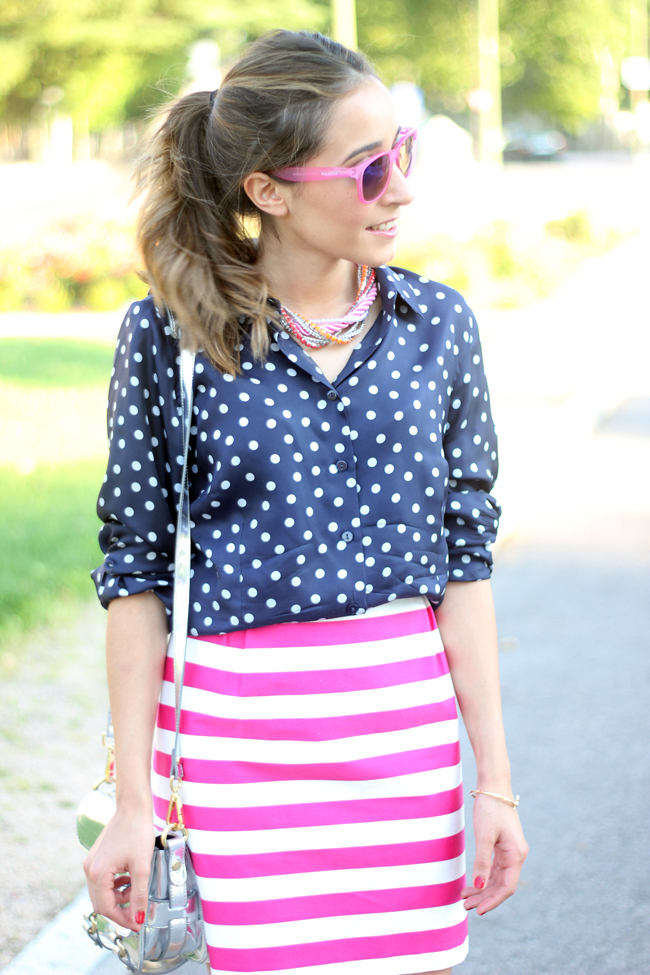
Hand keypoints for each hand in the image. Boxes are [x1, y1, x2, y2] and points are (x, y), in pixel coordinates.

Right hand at [83, 804, 154, 930]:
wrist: (132, 806)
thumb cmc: (137, 831)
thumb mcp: (142, 866)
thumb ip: (139, 894)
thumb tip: (139, 917)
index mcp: (98, 873)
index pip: (107, 908)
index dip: (123, 919)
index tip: (138, 923)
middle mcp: (89, 870)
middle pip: (101, 902)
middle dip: (120, 910)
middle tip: (138, 913)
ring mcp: (91, 863)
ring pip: (102, 892)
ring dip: (118, 897)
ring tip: (136, 892)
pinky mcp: (96, 858)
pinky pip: (103, 880)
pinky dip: (115, 886)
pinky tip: (129, 880)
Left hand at [461, 792, 527, 914]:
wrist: (494, 786)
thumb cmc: (490, 809)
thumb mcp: (484, 836)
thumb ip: (482, 862)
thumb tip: (480, 886)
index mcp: (516, 855)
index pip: (507, 887)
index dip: (493, 901)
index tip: (478, 911)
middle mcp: (516, 855)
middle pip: (502, 885)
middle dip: (484, 897)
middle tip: (465, 906)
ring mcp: (511, 851)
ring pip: (498, 877)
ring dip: (482, 889)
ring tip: (465, 898)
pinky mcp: (504, 845)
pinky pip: (495, 868)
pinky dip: (484, 876)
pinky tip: (472, 882)